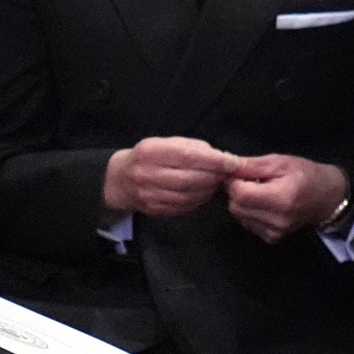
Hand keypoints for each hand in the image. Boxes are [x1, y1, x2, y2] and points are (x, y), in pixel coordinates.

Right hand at [102, 137, 239, 219]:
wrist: (120, 179)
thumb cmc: (152, 157)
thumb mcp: (168, 143)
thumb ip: (196, 149)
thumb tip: (225, 159)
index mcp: (151, 152)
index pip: (188, 157)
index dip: (214, 161)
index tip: (233, 163)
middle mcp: (146, 174)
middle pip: (190, 179)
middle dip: (214, 177)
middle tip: (226, 174)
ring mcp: (148, 195)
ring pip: (189, 196)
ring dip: (209, 190)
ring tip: (215, 182)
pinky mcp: (154, 210)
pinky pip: (184, 207)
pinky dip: (199, 200)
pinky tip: (202, 192)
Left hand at [222, 154, 347, 242]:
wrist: (328, 197)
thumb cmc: (306, 175)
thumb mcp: (281, 162)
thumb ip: (251, 165)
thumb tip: (225, 166)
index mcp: (282, 198)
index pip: (240, 194)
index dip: (234, 181)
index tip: (242, 174)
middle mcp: (277, 219)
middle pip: (235, 206)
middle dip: (238, 192)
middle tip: (253, 181)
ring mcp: (275, 231)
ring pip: (239, 216)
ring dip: (243, 203)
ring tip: (262, 192)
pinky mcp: (272, 238)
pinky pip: (247, 224)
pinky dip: (250, 213)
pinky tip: (265, 205)